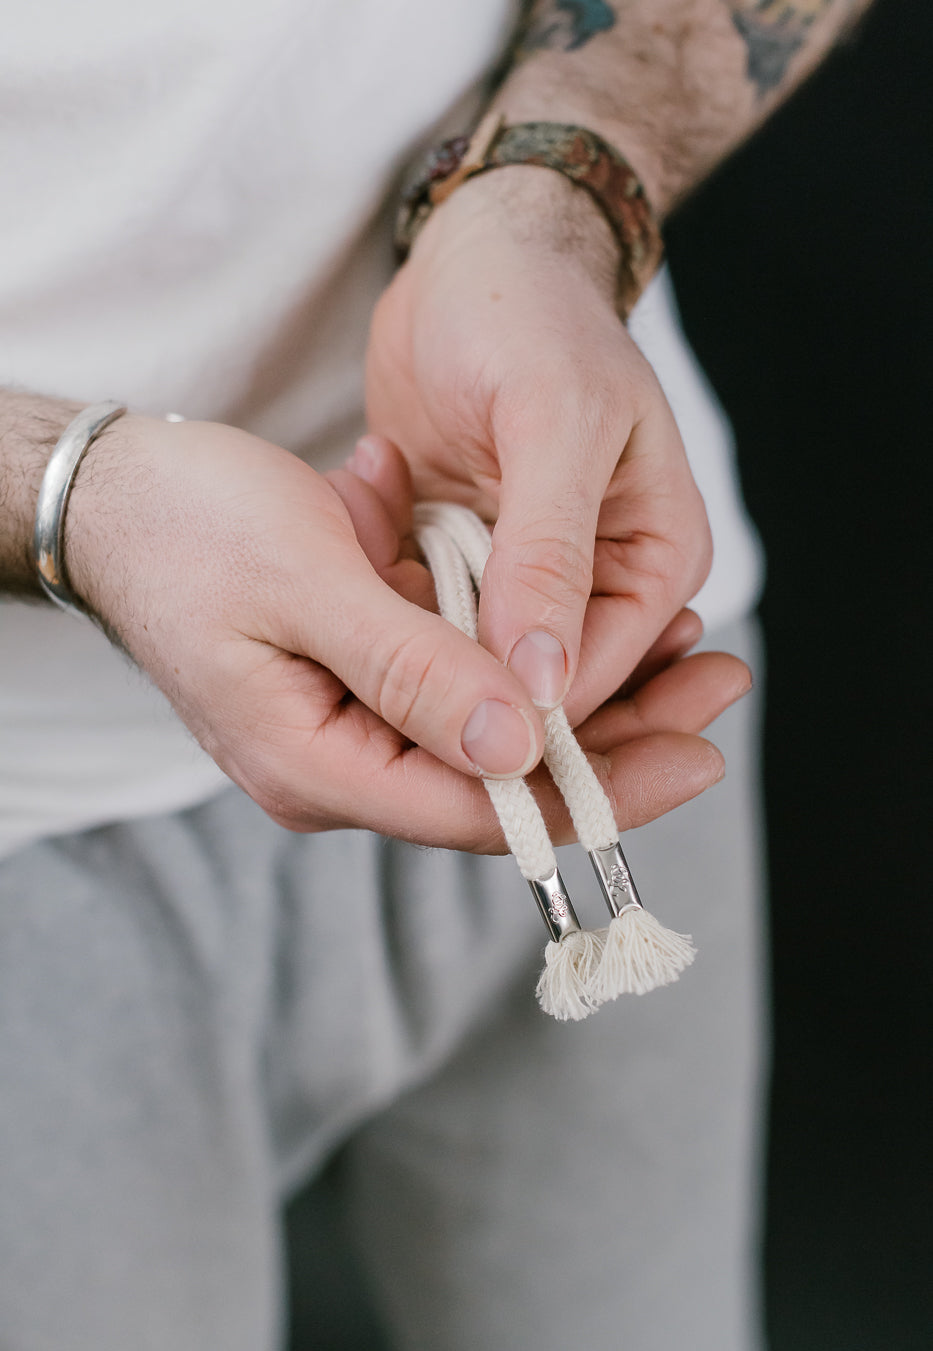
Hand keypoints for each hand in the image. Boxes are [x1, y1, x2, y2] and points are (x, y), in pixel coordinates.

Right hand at [62, 418, 743, 847]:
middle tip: (719, 683)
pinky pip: (462, 685)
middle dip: (616, 737)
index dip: (598, 787)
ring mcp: (350, 725)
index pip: (484, 812)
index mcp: (317, 765)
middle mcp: (339, 765)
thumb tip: (521, 747)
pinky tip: (595, 621)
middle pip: (503, 780)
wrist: (112, 495)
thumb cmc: (190, 527)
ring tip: (688, 646)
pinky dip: (529, 652)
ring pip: (494, 731)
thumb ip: (414, 671)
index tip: (700, 752)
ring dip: (586, 690)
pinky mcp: (358, 680)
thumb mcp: (308, 584)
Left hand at [366, 166, 712, 724]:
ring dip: (416, 650)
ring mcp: (526, 583)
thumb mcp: (553, 420)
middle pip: (542, 693)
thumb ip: (549, 553)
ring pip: (475, 668)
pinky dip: (390, 607)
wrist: (471, 259)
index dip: (527, 717)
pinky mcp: (465, 568)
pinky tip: (359, 559)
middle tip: (379, 690)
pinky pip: (426, 621)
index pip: (600, 679)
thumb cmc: (532, 315)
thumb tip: (543, 680)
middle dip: (464, 697)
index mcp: (656, 559)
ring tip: (364, 594)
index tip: (443, 731)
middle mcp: (600, 586)